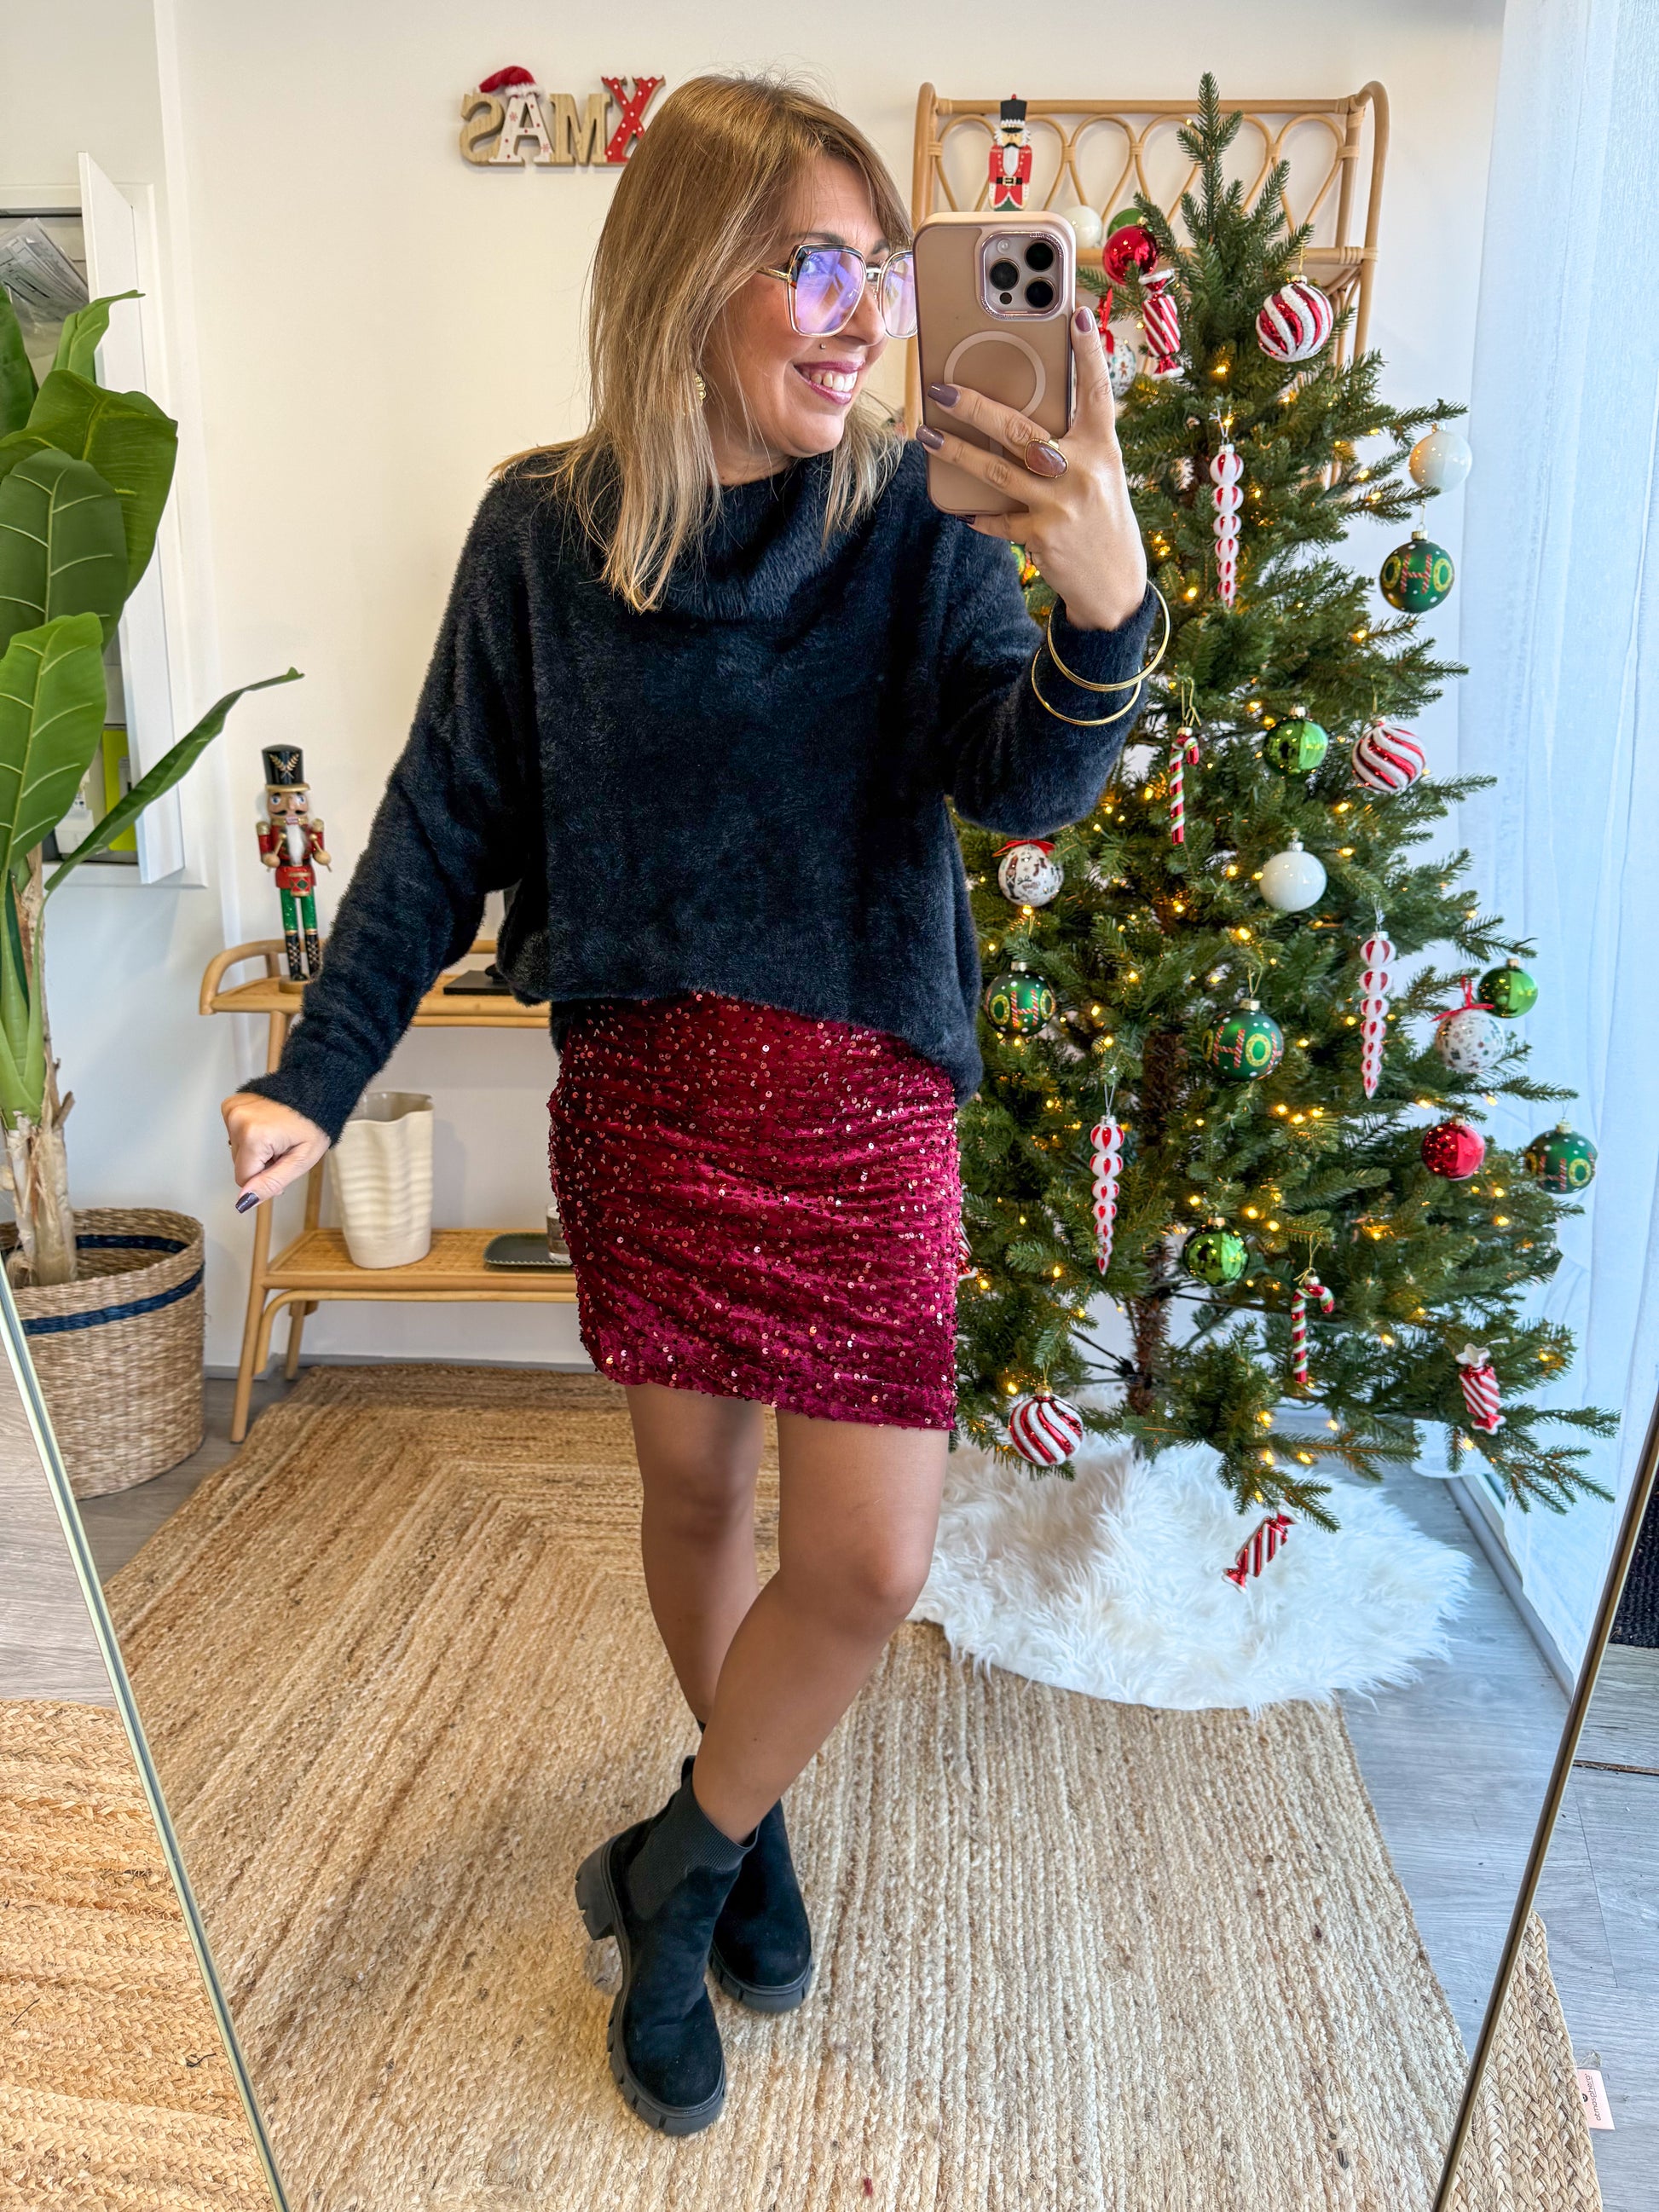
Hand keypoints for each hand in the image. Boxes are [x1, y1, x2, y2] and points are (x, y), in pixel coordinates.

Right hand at [222, 1092, 328, 1208]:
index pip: (243, 1179)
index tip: (283, 1163)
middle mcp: (237, 1121)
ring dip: (256, 1149)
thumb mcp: (300, 1161)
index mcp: (253, 1136)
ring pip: (237, 1150)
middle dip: (261, 1162)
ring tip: (277, 1135)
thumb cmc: (314, 1123)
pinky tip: (267, 1126)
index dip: (265, 1177)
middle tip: (283, 1148)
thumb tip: (244, 1201)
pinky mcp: (230, 1105)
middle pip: (240, 1164)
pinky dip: (250, 1135)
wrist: (316, 1091)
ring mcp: (232, 1110)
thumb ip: (270, 1183)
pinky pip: (235, 1133)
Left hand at [918, 307, 1146, 631]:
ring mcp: (1060, 505)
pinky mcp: (1042, 536)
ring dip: (957, 453)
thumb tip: (1020, 418)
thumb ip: (1072, 446)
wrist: (1115, 584)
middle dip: (976, 407)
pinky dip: (977, 515)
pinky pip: (998, 519)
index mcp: (1102, 448)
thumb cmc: (1100, 519)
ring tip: (927, 436)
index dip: (1089, 354)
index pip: (1097, 392)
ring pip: (997, 471)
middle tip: (942, 389)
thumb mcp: (1100, 475)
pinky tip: (960, 509)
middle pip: (1020, 429)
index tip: (1077, 315)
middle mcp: (1083, 472)